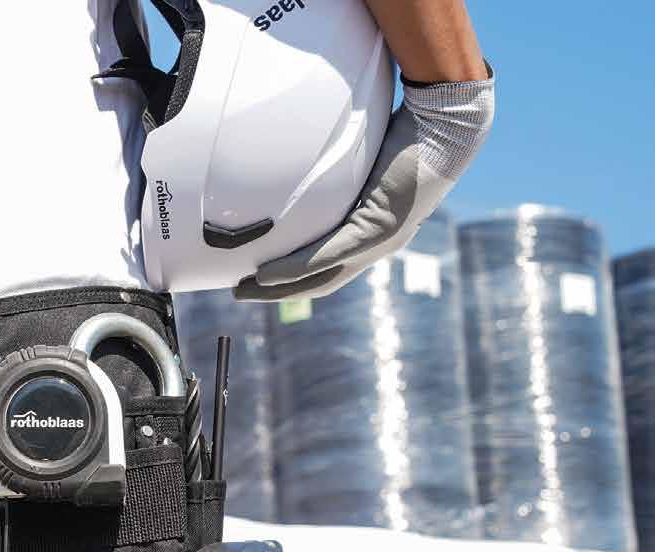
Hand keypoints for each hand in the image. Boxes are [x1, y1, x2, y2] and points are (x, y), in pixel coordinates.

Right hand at [235, 68, 494, 301]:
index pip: (331, 265)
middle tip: (240, 293)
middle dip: (279, 293)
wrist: (445, 122)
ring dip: (280, 289)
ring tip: (246, 289)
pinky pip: (328, 254)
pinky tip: (267, 274)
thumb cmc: (407, 128)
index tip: (260, 278)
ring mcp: (381, 239)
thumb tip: (302, 148)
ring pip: (322, 277)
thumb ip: (338, 164)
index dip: (295, 278)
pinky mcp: (377, 227)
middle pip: (322, 282)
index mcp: (378, 228)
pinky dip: (295, 268)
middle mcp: (381, 242)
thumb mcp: (364, 153)